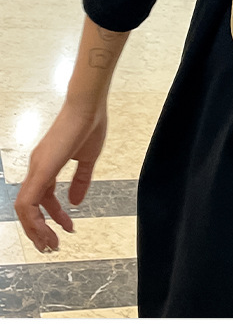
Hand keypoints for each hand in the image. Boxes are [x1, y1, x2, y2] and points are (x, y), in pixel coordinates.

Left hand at [14, 102, 106, 252]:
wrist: (88, 105)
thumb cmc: (89, 124)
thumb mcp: (88, 158)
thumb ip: (81, 180)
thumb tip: (75, 202)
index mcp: (47, 165)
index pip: (42, 198)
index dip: (53, 216)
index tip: (68, 227)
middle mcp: (37, 167)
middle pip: (28, 207)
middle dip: (39, 230)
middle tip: (53, 245)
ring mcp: (37, 168)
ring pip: (25, 208)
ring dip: (36, 230)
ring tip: (51, 244)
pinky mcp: (42, 169)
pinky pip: (29, 202)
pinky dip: (35, 220)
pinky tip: (49, 229)